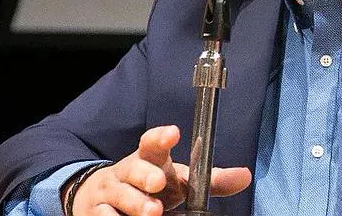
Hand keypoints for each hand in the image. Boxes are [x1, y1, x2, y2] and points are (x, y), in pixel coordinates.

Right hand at [69, 125, 251, 215]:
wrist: (101, 199)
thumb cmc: (150, 188)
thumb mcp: (180, 181)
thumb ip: (211, 181)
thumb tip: (246, 176)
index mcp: (150, 159)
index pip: (152, 143)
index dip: (161, 137)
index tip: (173, 133)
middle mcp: (127, 171)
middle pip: (135, 169)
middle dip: (146, 175)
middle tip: (159, 182)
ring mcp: (109, 192)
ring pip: (120, 195)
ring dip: (135, 203)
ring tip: (151, 212)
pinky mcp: (95, 212)